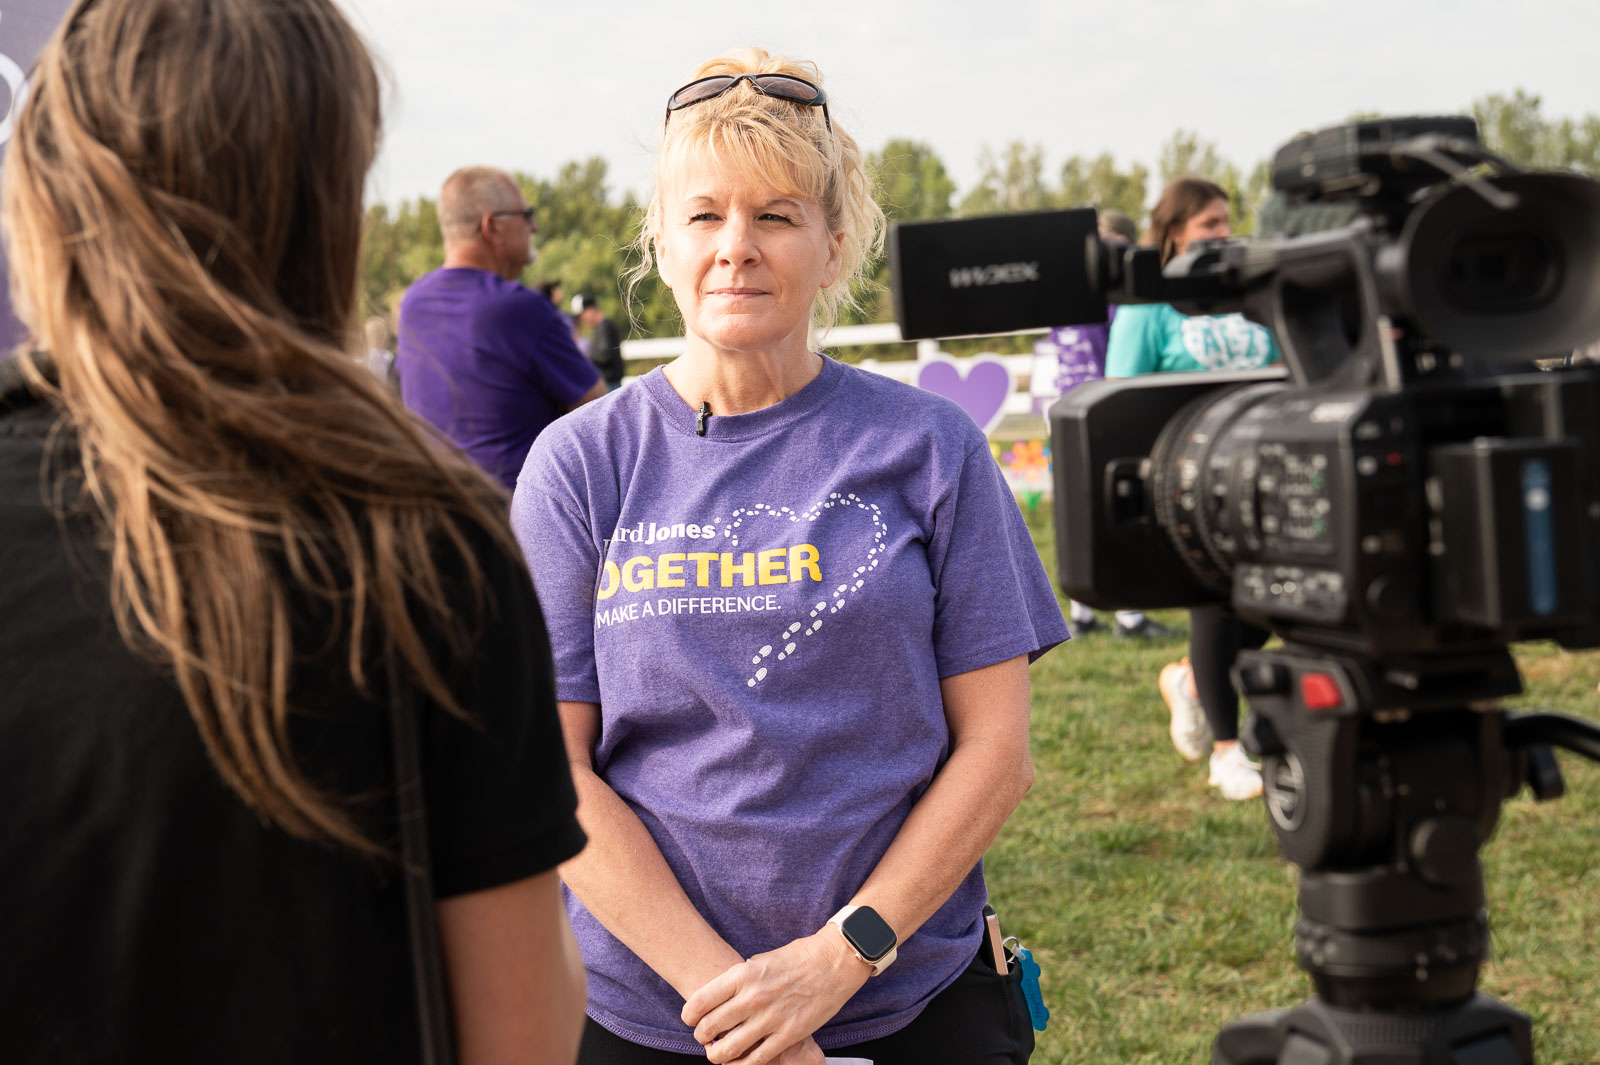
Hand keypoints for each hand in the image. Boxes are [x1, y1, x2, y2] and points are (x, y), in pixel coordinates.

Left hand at [682, 930, 869, 1064]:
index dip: (689, 1015)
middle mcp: (753, 997)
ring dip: (716, 1055)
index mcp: (743, 974)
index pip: (701, 1001)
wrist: (834, 962)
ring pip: (729, 1049)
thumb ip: (740, 979)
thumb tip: (723, 997)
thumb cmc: (799, 957)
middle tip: (703, 1037)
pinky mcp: (788, 1036)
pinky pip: (756, 1060)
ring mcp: (770, 1018)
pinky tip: (738, 1062)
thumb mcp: (761, 961)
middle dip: (701, 1036)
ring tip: (716, 1053)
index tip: (690, 1019)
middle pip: (711, 1027)